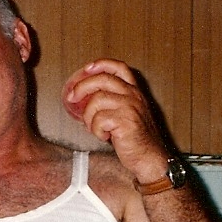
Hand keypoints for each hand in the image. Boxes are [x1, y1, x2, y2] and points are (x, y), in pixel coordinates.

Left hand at [61, 59, 168, 179]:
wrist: (149, 157)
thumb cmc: (136, 139)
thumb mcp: (127, 114)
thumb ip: (111, 103)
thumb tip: (84, 101)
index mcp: (134, 92)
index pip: (119, 67)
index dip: (102, 64)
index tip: (87, 68)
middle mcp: (134, 96)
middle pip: (102, 79)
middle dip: (82, 87)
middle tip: (72, 97)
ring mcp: (130, 107)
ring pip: (96, 101)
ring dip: (89, 117)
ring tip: (97, 128)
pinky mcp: (125, 121)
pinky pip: (99, 121)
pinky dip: (97, 131)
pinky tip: (105, 137)